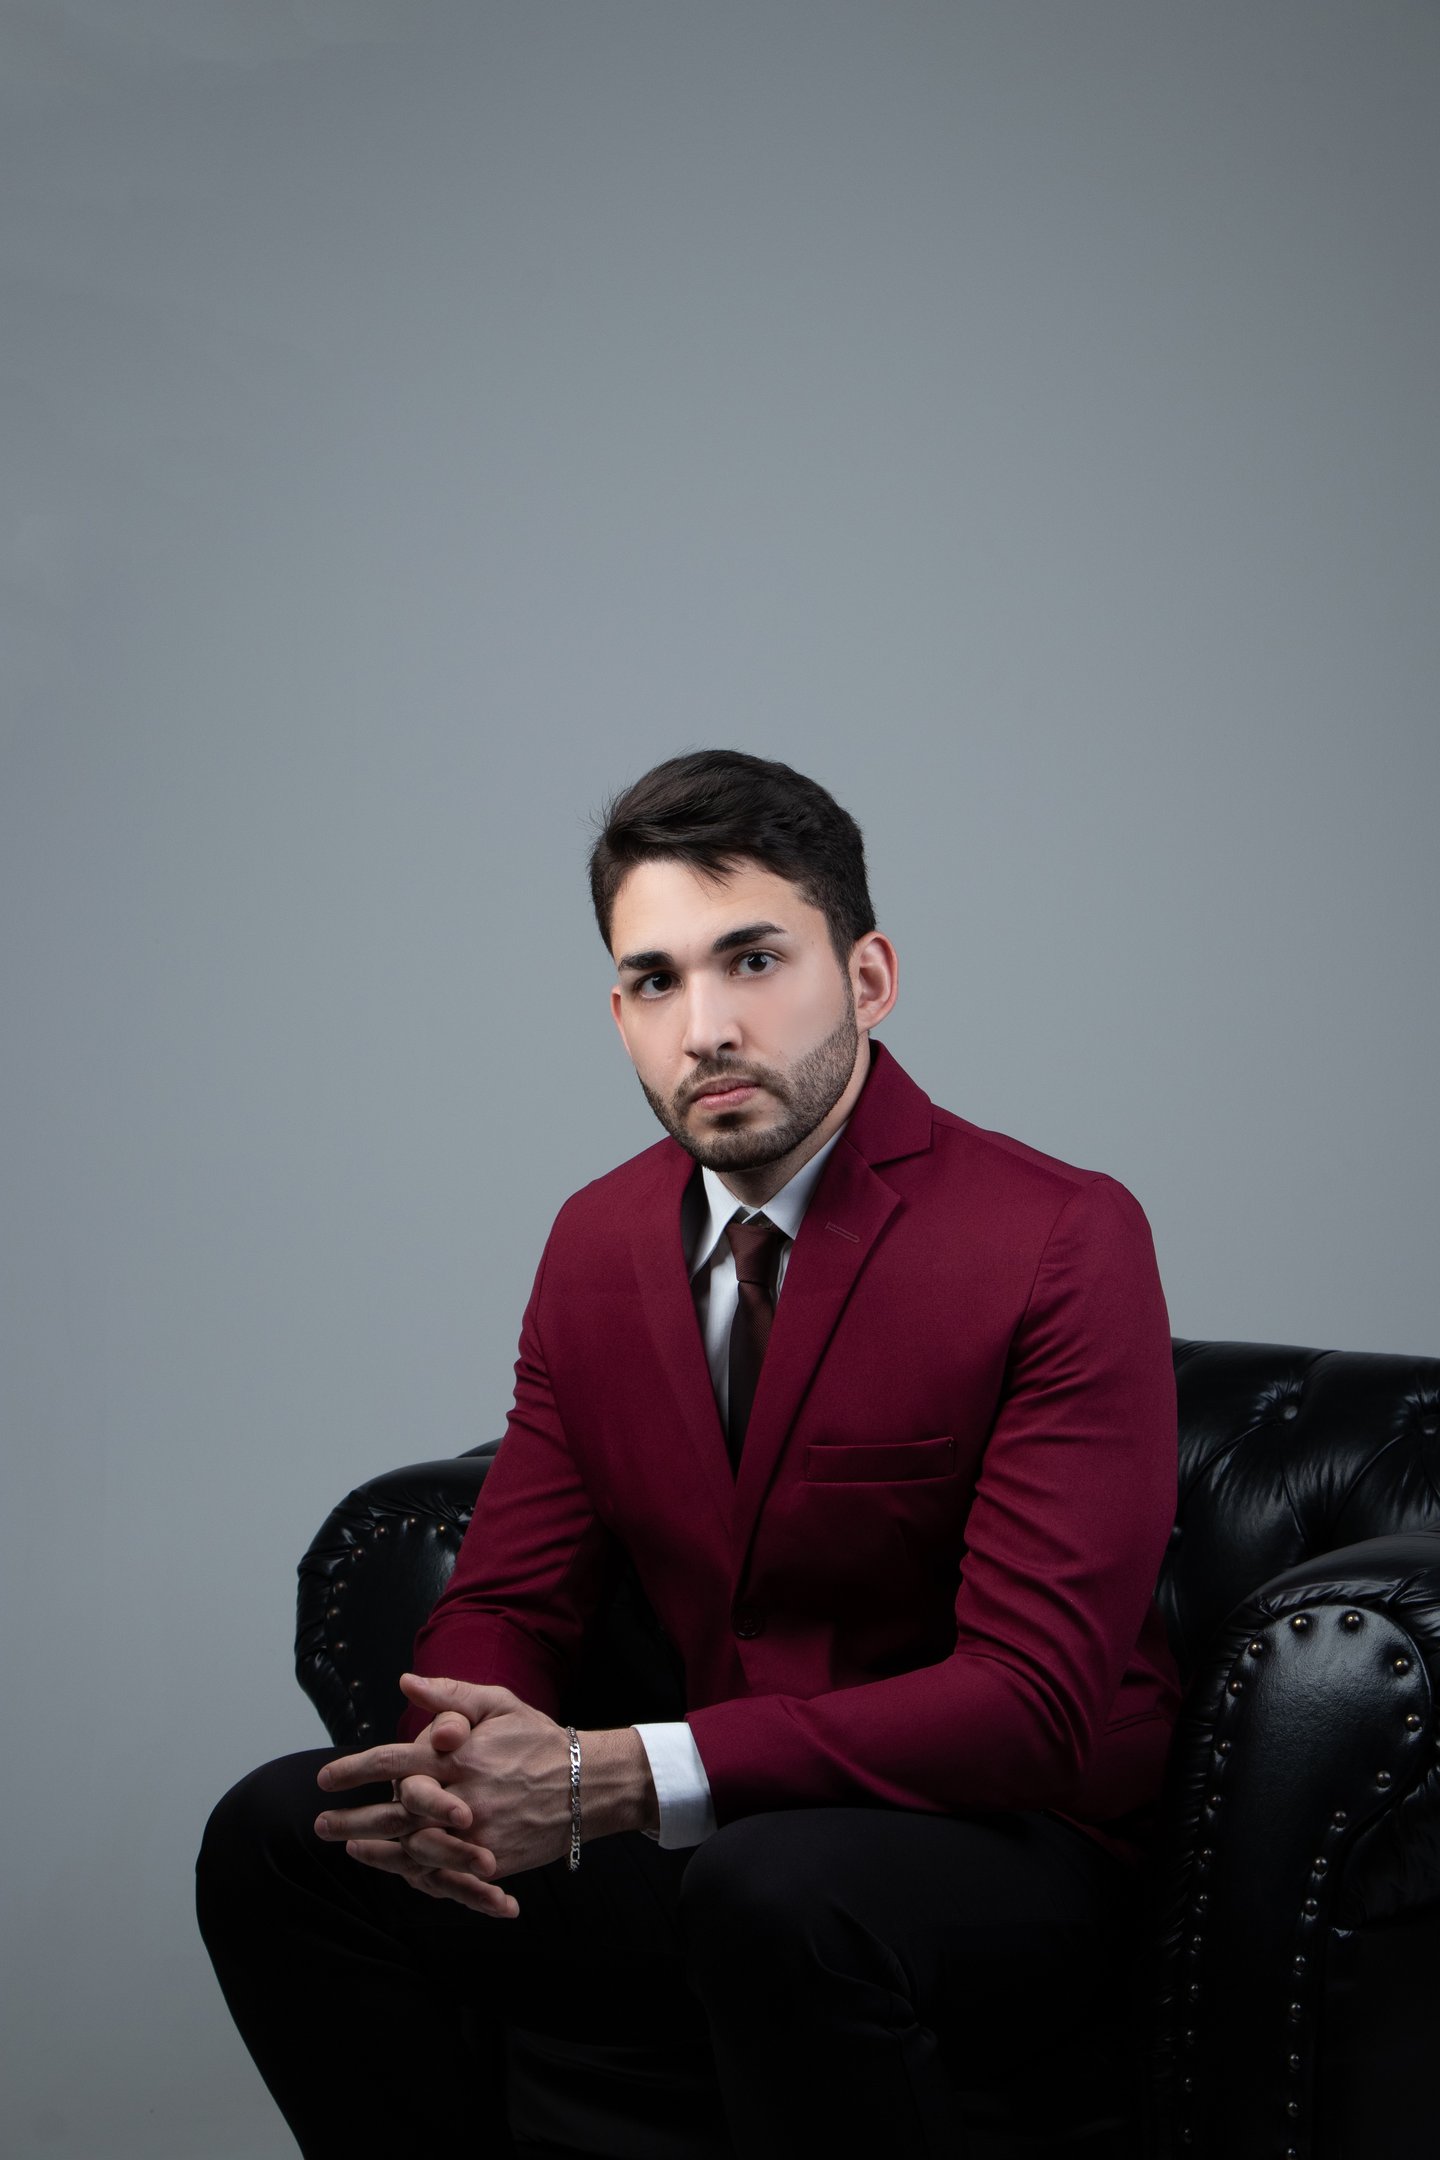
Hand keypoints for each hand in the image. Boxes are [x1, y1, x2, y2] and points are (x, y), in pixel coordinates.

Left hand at [315, 1676, 573, 1914]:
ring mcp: (476, 1833)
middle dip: (351, 1819)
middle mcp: (463, 1795)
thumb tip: (404, 1681)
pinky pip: (444, 1872)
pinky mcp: (490, 1861)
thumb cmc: (538, 1740)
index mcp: (460, 1754)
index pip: (393, 1762)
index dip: (353, 1770)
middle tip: (320, 1824)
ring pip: (412, 1848)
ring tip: (348, 1847)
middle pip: (393, 1813)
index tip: (324, 1778)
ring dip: (374, 1851)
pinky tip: (394, 1870)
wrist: (586, 1786)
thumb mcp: (498, 1705)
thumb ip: (449, 1695)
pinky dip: (414, 1874)